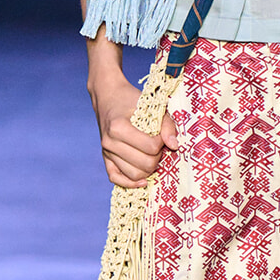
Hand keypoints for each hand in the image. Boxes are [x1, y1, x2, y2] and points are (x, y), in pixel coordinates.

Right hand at [89, 65, 177, 188]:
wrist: (108, 97)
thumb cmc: (132, 100)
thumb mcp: (152, 106)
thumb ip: (167, 125)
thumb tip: (174, 146)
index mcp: (119, 127)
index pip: (151, 147)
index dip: (162, 143)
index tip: (161, 134)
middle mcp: (110, 142)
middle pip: (144, 164)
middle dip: (157, 157)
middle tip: (158, 146)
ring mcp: (106, 152)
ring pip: (134, 175)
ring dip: (148, 169)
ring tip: (151, 155)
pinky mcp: (105, 158)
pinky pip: (116, 179)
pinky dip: (130, 183)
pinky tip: (143, 179)